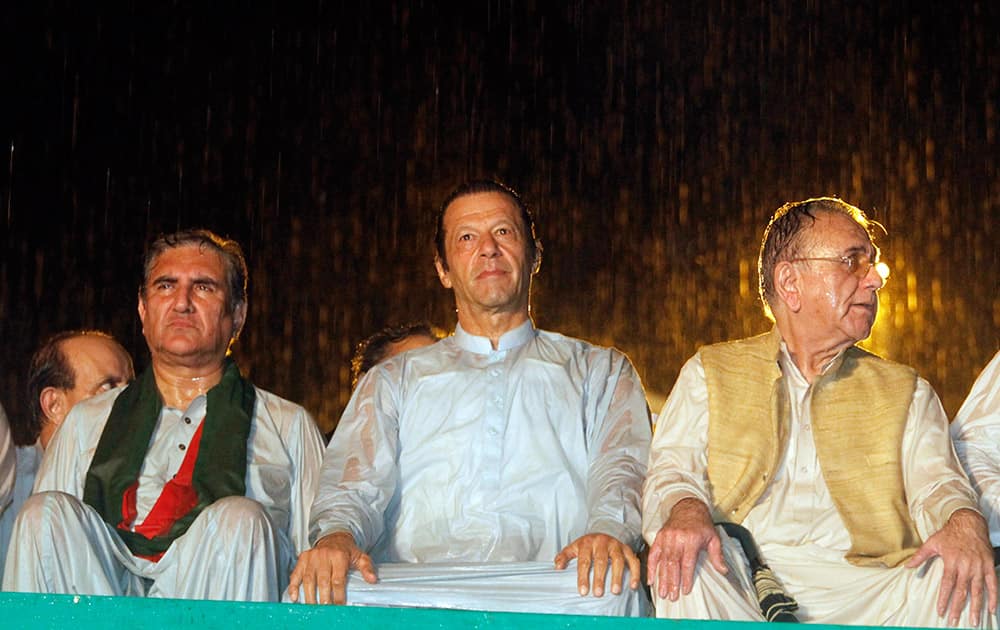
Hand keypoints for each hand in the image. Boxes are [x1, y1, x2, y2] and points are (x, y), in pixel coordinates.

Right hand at [287, 531, 376, 604]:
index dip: (338, 595)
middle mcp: (324, 555)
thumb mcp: (360, 556)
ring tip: (312, 608)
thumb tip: (372, 579)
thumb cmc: (346, 550)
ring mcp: (312, 557)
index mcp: (339, 556)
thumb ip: (367, 568)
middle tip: (325, 609)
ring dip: (309, 596)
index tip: (339, 606)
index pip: (338, 579)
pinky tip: (295, 597)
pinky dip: (294, 586)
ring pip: (309, 579)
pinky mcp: (303, 559)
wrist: (334, 536)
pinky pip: (296, 573)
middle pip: (323, 581)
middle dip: (324, 598)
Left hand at [554, 533, 639, 596]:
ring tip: (615, 591)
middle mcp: (602, 543)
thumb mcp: (574, 547)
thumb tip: (557, 567)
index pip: (584, 561)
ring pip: (618, 560)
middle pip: (601, 561)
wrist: (605, 530)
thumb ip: (564, 556)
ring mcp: (616, 545)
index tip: (583, 592)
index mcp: (587, 543)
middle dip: (599, 578)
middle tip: (598, 594)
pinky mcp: (627, 549)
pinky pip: (633, 561)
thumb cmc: (588, 545)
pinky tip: (633, 586)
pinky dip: (635, 573)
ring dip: (617, 576)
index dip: (583, 577)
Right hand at [646, 497, 727, 600]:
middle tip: (671, 596)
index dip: (686, 577)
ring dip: (661, 578)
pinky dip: (651, 567)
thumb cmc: (701, 523)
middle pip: (673, 564)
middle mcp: (677, 539)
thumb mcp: (713, 538)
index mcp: (691, 539)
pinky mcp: (659, 537)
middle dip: (671, 582)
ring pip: (662, 561)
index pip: (687, 562)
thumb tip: (723, 570)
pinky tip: (651, 579)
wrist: (688, 507)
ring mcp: (666, 538)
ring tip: (662, 592)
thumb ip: (717, 555)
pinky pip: (653, 554)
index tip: (685, 590)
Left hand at [905, 508, 996, 626]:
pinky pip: (992, 584)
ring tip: (973, 621)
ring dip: (975, 607)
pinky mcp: (988, 566)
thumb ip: (920, 557)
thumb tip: (907, 566)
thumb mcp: (932, 543)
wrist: (969, 522)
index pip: (947, 585)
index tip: (941, 611)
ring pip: (977, 591)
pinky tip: (991, 609)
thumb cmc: (949, 533)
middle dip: (957, 608)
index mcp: (951, 561)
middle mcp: (966, 566)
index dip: (944, 599)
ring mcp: (978, 567)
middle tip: (954, 621)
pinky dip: (993, 597)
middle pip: (961, 591)